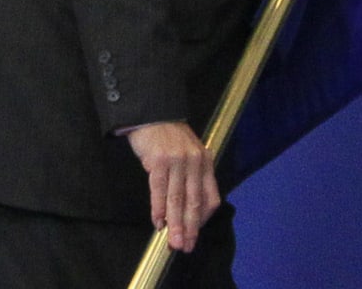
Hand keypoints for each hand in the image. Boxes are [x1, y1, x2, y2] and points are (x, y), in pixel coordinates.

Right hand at [125, 121, 218, 252]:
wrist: (151, 113)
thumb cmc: (168, 137)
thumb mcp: (189, 154)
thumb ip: (192, 177)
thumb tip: (188, 209)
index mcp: (205, 163)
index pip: (209, 198)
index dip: (201, 219)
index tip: (194, 235)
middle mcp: (195, 162)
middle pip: (194, 202)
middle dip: (190, 228)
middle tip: (185, 247)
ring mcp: (177, 161)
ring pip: (177, 199)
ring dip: (175, 223)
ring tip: (172, 242)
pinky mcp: (159, 160)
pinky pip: (159, 189)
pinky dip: (158, 208)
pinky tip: (158, 221)